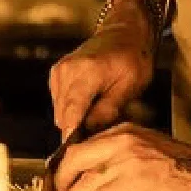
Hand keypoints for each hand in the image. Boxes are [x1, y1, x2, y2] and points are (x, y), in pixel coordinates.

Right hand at [50, 4, 154, 137]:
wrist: (124, 33)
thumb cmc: (133, 57)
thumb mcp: (131, 85)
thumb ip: (109, 109)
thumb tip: (90, 132)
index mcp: (86, 72)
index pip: (72, 112)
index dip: (71, 137)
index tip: (72, 157)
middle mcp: (66, 71)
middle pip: (64, 116)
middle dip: (79, 129)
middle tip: (100, 132)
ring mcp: (59, 72)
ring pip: (60, 112)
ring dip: (76, 119)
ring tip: (99, 112)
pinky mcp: (57, 75)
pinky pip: (60, 103)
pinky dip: (73, 108)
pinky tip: (91, 102)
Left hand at [54, 124, 190, 190]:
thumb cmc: (186, 168)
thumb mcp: (148, 149)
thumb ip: (123, 155)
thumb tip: (97, 175)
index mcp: (124, 131)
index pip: (82, 145)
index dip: (67, 167)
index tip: (63, 183)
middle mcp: (122, 140)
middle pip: (74, 159)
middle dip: (62, 183)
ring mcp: (128, 159)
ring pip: (83, 183)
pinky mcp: (135, 181)